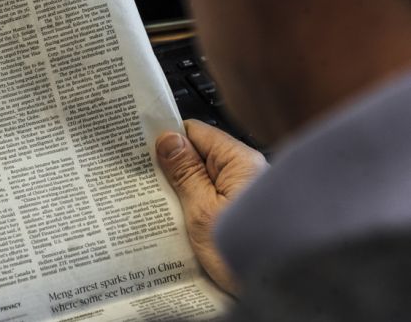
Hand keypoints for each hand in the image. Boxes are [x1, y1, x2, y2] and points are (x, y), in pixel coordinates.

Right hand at [156, 120, 267, 295]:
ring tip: (160, 205)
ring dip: (182, 191)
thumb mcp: (202, 211)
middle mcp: (247, 172)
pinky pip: (212, 199)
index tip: (143, 150)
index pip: (196, 132)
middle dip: (172, 168)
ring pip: (204, 179)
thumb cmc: (247, 254)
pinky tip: (179, 221)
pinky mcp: (241, 213)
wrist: (278, 289)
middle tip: (146, 183)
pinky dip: (195, 206)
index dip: (168, 139)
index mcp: (240, 161)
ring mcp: (244, 193)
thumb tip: (168, 140)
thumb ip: (184, 173)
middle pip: (199, 156)